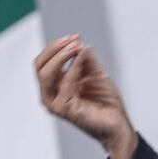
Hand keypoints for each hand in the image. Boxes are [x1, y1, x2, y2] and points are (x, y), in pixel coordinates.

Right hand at [34, 35, 137, 158]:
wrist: (117, 122)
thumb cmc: (106, 101)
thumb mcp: (96, 73)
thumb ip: (85, 59)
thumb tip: (78, 43)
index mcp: (55, 84)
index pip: (44, 61)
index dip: (56, 46)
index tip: (75, 36)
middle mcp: (51, 94)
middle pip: (39, 66)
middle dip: (55, 49)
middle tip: (74, 40)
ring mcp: (55, 103)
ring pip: (45, 74)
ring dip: (61, 57)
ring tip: (76, 47)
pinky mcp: (64, 110)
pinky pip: (64, 85)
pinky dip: (73, 69)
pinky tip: (83, 60)